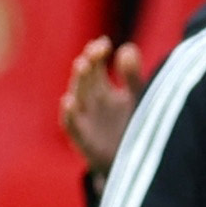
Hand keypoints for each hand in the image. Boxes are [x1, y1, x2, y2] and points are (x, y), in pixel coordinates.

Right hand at [61, 38, 144, 176]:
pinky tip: (69, 101)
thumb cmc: (131, 126)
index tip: (104, 42)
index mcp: (102, 89)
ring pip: (78, 97)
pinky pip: (72, 125)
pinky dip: (69, 113)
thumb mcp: (137, 99)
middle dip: (88, 64)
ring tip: (82, 64)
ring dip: (79, 81)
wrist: (129, 164)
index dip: (98, 54)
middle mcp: (90, 101)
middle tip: (93, 51)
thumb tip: (129, 47)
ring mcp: (85, 119)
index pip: (96, 66)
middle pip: (85, 79)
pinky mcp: (83, 139)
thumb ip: (132, 77)